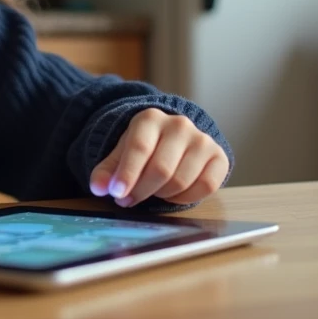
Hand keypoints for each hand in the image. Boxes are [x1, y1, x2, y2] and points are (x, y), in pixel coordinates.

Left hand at [89, 108, 228, 207]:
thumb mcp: (120, 153)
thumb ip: (107, 171)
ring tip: (152, 192)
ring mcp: (202, 140)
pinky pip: (205, 187)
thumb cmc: (144, 147)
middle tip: (128, 200)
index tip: (117, 193)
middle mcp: (179, 125)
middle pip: (160, 169)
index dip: (127, 174)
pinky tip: (172, 194)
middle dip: (141, 190)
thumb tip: (98, 188)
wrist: (174, 138)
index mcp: (150, 118)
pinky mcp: (219, 156)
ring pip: (181, 181)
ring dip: (162, 195)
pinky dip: (185, 198)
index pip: (139, 148)